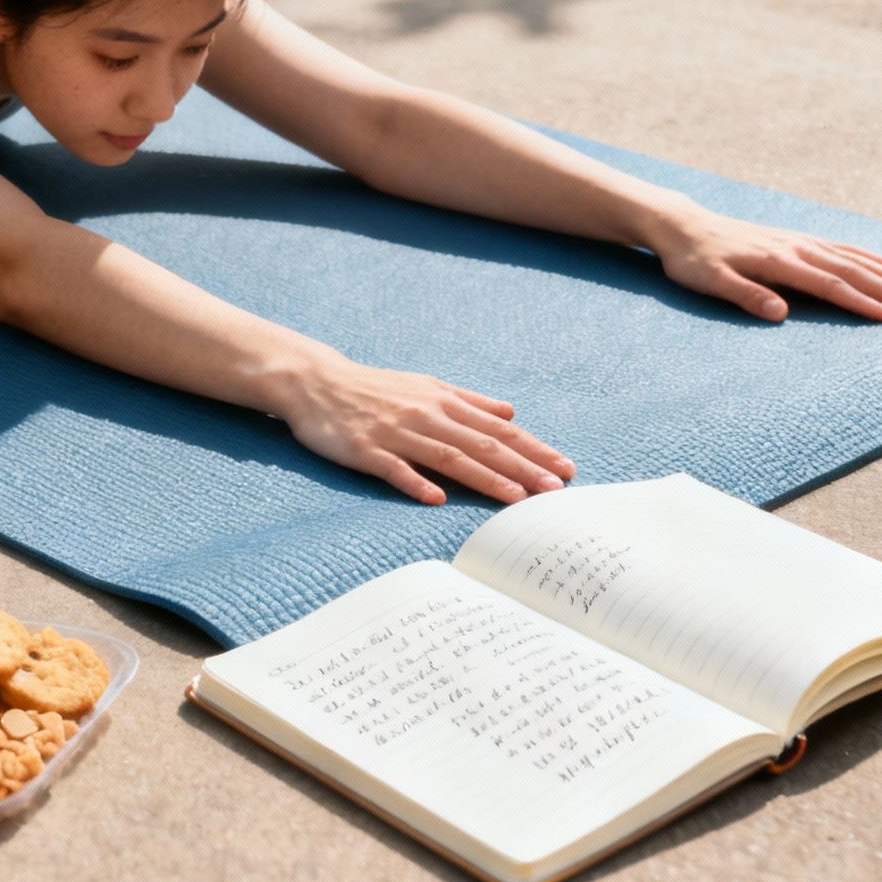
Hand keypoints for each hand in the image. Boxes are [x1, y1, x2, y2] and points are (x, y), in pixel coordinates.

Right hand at [276, 355, 576, 505]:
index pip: (498, 429)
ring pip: (447, 456)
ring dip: (484, 478)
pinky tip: (437, 499)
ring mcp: (395, 432)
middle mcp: (426, 414)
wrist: (317, 382)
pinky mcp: (365, 449)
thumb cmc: (375, 388)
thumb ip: (469, 401)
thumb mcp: (426, 386)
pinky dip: (416, 482)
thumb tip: (510, 411)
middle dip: (523, 468)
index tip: (564, 469)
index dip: (533, 449)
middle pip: (482, 444)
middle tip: (555, 490)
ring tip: (515, 498)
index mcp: (443, 401)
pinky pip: (394, 468)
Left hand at [645, 204, 881, 321]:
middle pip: (853, 269)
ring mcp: (801, 241)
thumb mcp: (711, 281)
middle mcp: (797, 247)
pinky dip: (872, 258)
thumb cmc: (694, 260)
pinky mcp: (799, 240)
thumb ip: (745, 295)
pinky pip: (844, 248)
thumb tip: (781, 314)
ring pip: (856, 257)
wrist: (685, 227)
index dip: (861, 302)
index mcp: (779, 261)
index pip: (830, 284)